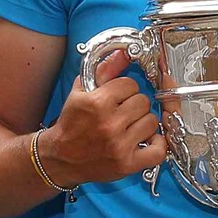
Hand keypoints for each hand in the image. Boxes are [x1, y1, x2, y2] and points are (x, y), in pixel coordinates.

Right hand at [41, 49, 165, 187]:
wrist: (59, 158)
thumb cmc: (70, 125)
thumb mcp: (81, 93)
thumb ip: (104, 71)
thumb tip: (122, 54)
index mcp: (97, 103)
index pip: (130, 84)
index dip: (125, 89)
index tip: (119, 96)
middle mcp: (109, 124)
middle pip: (143, 101)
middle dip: (134, 104)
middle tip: (124, 111)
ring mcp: (120, 145)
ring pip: (152, 122)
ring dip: (144, 122)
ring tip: (131, 126)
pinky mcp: (127, 164)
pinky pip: (158, 151)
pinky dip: (157, 144)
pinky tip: (147, 140)